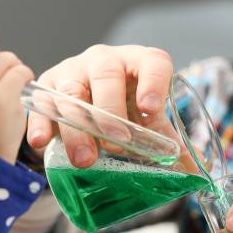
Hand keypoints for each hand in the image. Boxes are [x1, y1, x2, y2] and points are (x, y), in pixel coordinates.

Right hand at [28, 44, 173, 166]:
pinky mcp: (45, 87)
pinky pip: (40, 103)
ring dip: (77, 128)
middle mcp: (103, 61)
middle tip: (115, 143)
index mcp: (138, 63)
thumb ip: (165, 140)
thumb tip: (192, 172)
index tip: (152, 109)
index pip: (152, 63)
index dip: (154, 83)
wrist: (85, 100)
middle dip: (110, 113)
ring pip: (71, 93)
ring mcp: (72, 71)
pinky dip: (40, 123)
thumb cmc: (122, 107)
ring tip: (85, 159)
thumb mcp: (144, 118)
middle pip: (106, 77)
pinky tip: (41, 142)